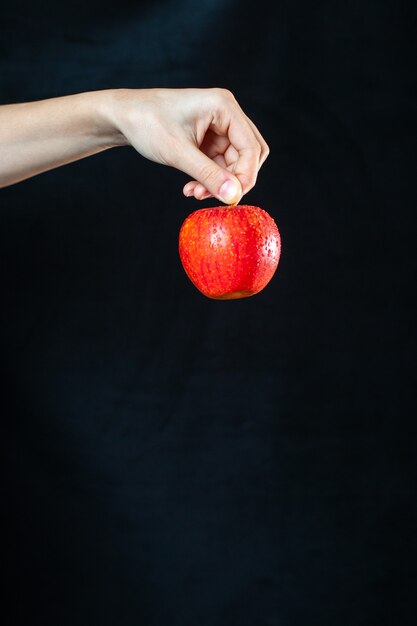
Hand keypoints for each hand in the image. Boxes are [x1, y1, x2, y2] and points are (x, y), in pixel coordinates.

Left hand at [109, 88, 268, 204]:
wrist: (123, 116)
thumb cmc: (147, 124)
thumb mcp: (178, 153)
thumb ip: (208, 175)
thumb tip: (234, 197)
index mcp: (224, 106)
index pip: (251, 147)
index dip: (245, 176)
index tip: (230, 199)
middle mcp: (226, 114)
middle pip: (248, 155)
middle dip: (232, 180)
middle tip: (211, 197)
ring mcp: (219, 127)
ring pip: (234, 164)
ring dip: (218, 183)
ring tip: (193, 192)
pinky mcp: (210, 139)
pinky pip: (220, 165)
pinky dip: (209, 179)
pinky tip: (191, 187)